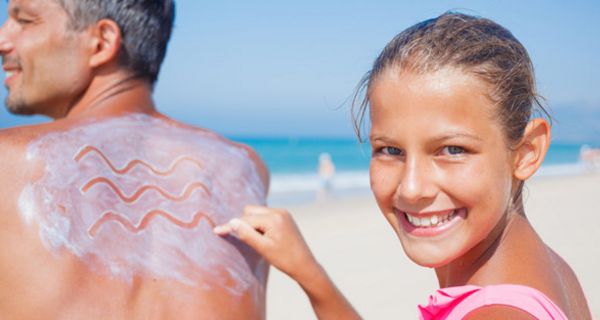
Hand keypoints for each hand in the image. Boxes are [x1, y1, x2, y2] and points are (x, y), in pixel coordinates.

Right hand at [214, 205, 360, 318]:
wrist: (305, 265)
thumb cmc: (284, 259)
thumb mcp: (262, 248)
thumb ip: (246, 234)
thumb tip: (231, 222)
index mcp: (274, 218)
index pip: (246, 219)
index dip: (232, 226)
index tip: (217, 231)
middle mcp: (279, 211)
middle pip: (250, 211)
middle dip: (244, 223)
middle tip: (246, 240)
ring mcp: (283, 213)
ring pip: (257, 212)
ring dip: (251, 223)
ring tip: (258, 241)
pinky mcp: (285, 217)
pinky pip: (265, 216)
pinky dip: (260, 224)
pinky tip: (263, 237)